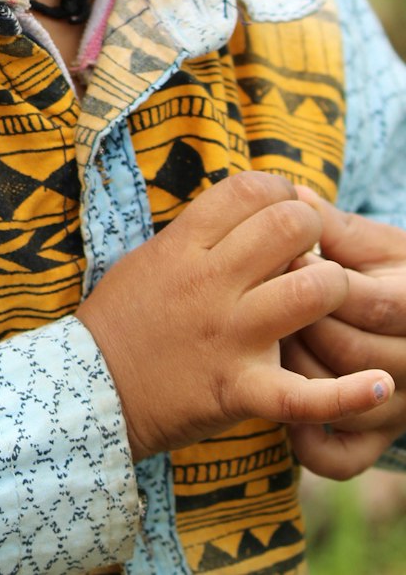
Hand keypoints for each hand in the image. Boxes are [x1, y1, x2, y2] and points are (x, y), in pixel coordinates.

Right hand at [77, 171, 391, 461]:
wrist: (91, 389)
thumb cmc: (121, 318)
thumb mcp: (149, 256)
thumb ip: (199, 233)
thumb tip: (250, 207)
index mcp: (183, 244)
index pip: (250, 190)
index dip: (280, 191)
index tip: (282, 209)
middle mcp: (210, 282)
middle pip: (288, 227)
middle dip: (312, 230)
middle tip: (307, 250)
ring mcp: (229, 336)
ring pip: (310, 291)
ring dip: (332, 289)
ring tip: (326, 298)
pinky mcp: (240, 390)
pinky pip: (305, 396)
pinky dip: (349, 395)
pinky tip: (379, 385)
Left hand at [282, 192, 405, 478]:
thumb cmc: (387, 275)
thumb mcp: (374, 245)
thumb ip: (336, 226)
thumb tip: (295, 196)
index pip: (362, 300)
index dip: (314, 276)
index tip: (282, 255)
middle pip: (347, 351)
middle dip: (298, 320)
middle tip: (262, 295)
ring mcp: (394, 409)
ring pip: (337, 402)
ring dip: (293, 369)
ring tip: (265, 335)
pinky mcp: (372, 441)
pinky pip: (339, 458)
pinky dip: (306, 442)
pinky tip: (280, 409)